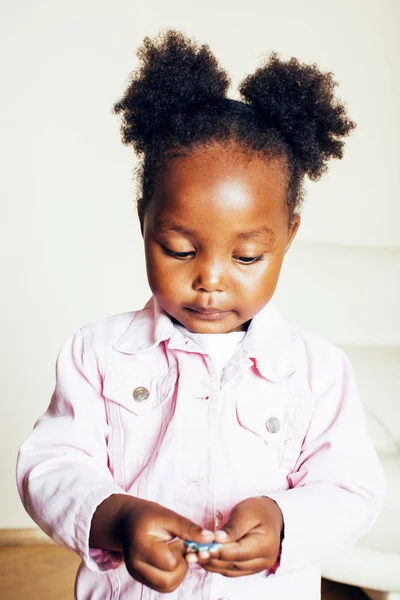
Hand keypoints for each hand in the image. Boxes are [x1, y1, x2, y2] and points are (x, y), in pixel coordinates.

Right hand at [90, 495, 213, 592]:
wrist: (126, 521)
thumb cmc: (147, 515)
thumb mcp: (167, 515)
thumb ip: (188, 528)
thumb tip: (210, 538)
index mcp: (140, 545)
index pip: (170, 562)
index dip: (182, 552)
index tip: (181, 539)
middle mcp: (135, 565)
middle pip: (169, 581)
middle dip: (182, 567)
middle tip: (179, 548)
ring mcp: (136, 574)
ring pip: (167, 586)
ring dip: (178, 572)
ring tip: (174, 552)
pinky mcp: (140, 578)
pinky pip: (163, 585)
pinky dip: (172, 574)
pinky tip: (170, 558)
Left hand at [193, 497, 282, 576]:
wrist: (272, 516)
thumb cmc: (258, 510)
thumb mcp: (245, 513)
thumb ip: (232, 528)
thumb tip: (217, 540)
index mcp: (265, 545)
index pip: (238, 552)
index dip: (219, 552)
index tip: (202, 548)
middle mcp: (263, 561)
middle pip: (232, 564)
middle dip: (210, 559)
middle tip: (191, 553)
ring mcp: (256, 567)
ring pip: (229, 570)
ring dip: (210, 564)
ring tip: (192, 556)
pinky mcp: (248, 568)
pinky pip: (230, 570)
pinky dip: (216, 564)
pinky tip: (202, 558)